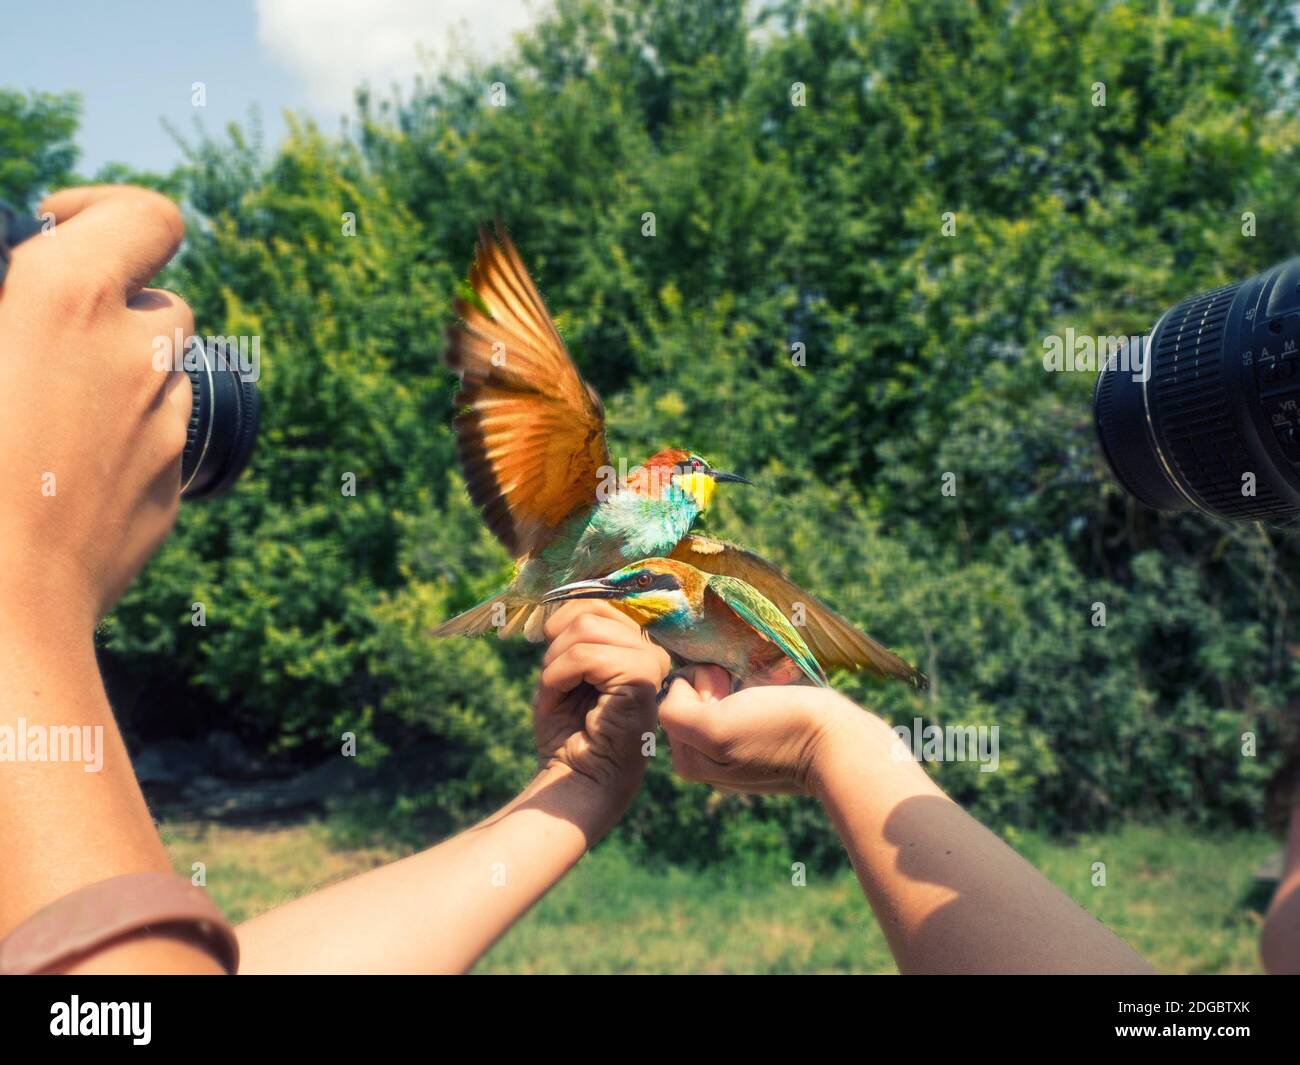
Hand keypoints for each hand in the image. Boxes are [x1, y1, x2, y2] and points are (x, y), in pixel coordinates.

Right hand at [0, 186, 192, 628]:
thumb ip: (7, 312)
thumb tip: (17, 305)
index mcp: (71, 301)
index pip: (151, 217)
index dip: (111, 213)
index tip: (57, 233)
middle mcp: (139, 356)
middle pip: (161, 303)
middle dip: (112, 308)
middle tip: (39, 337)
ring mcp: (164, 430)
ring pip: (163, 375)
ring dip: (121, 374)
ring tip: (41, 410)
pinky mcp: (170, 492)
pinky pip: (157, 442)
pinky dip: (124, 438)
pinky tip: (56, 470)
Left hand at [535, 600, 671, 813]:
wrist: (574, 781)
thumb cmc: (568, 733)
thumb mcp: (564, 670)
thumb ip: (573, 635)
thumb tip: (562, 606)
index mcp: (634, 648)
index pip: (597, 603)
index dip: (562, 623)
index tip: (554, 663)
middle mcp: (649, 653)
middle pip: (590, 612)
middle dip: (556, 647)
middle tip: (555, 686)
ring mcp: (651, 666)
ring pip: (585, 629)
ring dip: (555, 664)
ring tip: (559, 695)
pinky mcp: (643, 681)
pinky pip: (585, 655)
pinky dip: (558, 676)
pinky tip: (560, 701)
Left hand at [658, 665, 887, 794]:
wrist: (841, 744)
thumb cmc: (778, 730)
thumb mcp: (715, 729)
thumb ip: (678, 715)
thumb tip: (681, 690)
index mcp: (694, 762)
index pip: (672, 704)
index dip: (694, 686)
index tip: (724, 687)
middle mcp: (713, 760)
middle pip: (693, 702)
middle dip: (712, 685)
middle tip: (741, 687)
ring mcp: (742, 751)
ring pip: (719, 699)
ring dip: (734, 683)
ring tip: (757, 687)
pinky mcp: (768, 739)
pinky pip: (745, 703)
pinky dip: (752, 687)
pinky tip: (772, 690)